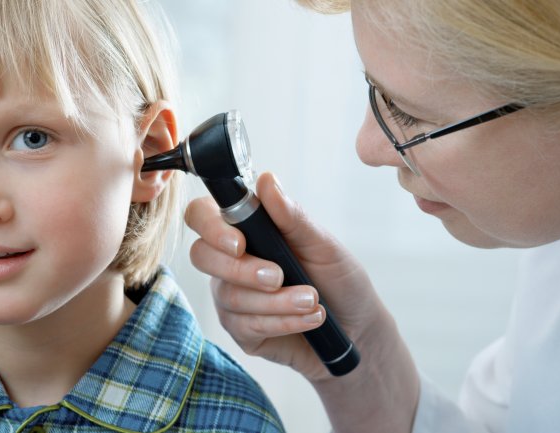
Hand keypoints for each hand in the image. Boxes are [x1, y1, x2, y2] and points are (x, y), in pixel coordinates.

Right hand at [185, 172, 419, 431]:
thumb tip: (266, 180)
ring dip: (276, 301)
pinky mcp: (241, 331)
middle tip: (278, 276)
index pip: (202, 216)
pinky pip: (247, 326)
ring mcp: (231, 298)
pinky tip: (310, 318)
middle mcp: (229, 262)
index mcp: (244, 230)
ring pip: (231, 296)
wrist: (358, 327)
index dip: (210, 226)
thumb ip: (291, 216)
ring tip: (312, 301)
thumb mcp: (321, 244)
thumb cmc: (337, 279)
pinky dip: (283, 321)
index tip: (239, 241)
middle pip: (201, 256)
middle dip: (241, 269)